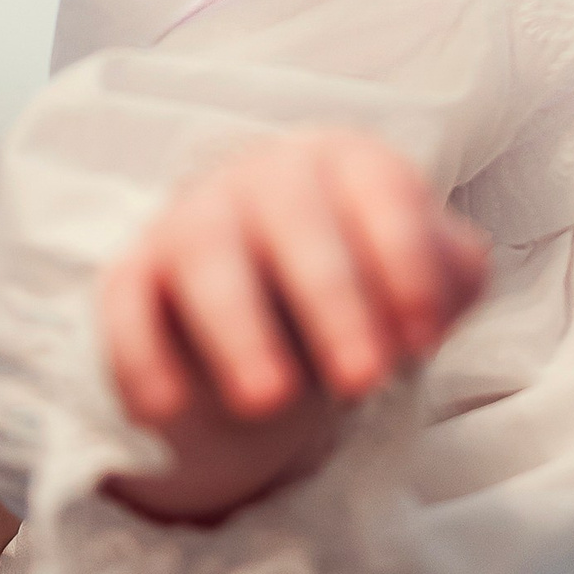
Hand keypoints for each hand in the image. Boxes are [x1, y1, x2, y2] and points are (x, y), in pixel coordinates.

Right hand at [99, 129, 488, 525]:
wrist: (269, 304)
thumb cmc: (363, 281)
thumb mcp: (424, 277)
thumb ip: (449, 278)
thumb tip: (435, 302)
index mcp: (347, 162)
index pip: (381, 194)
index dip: (406, 265)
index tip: (425, 340)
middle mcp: (265, 176)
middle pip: (295, 222)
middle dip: (333, 303)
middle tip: (363, 381)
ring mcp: (192, 218)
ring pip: (205, 254)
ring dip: (238, 327)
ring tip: (269, 402)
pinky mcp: (133, 273)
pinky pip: (125, 304)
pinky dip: (141, 355)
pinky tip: (169, 410)